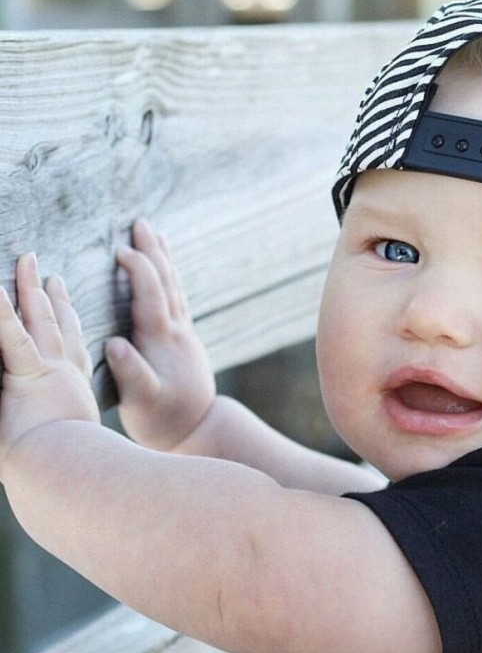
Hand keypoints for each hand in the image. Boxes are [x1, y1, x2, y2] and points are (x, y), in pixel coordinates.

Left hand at [0, 254, 99, 473]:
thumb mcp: (68, 441)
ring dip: (30, 288)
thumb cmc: (68, 467)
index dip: (69, 322)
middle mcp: (64, 373)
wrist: (66, 472)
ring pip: (38, 320)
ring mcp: (46, 369)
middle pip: (59, 325)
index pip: (71, 348)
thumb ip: (60, 428)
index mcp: (72, 389)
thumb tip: (65, 431)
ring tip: (28, 260)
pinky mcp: (26, 373)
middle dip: (53, 298)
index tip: (66, 303)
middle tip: (49, 274)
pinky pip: (11, 335)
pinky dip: (1, 312)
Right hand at [105, 220, 215, 451]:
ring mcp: (183, 332)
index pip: (151, 295)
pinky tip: (166, 270)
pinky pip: (177, 298)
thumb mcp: (143, 401)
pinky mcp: (184, 338)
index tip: (121, 250)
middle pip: (166, 282)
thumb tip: (115, 343)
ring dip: (164, 258)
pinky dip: (170, 278)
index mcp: (162, 339)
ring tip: (155, 233)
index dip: (140, 270)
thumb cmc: (163, 418)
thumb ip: (131, 373)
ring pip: (174, 286)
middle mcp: (176, 330)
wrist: (196, 428)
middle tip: (141, 223)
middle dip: (153, 251)